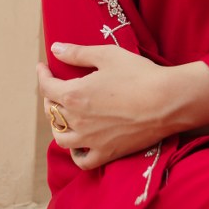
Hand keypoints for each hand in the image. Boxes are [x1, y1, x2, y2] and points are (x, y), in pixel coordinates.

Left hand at [37, 43, 171, 169]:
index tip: (42, 67)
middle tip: (55, 87)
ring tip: (64, 115)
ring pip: (60, 137)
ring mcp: (90, 140)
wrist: (166, 101)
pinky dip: (75, 152)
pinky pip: (81, 160)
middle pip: (51, 111)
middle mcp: (77, 120)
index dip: (42, 75)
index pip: (46, 87)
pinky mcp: (106, 153)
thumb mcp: (107, 56)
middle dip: (49, 97)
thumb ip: (78, 53)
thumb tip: (55, 49)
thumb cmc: (138, 74)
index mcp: (74, 94)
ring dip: (58, 124)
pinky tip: (79, 142)